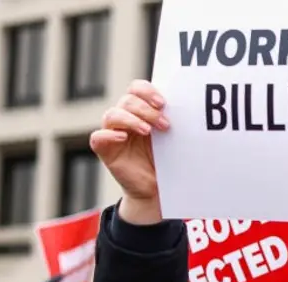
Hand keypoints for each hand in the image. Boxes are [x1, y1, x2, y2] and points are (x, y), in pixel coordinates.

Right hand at [90, 79, 168, 223]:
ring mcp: (113, 133)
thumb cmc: (166, 159)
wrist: (157, 188)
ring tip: (148, 131)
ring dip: (131, 119)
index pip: (136, 88)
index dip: (147, 91)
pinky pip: (98, 137)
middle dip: (146, 109)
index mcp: (140, 110)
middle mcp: (124, 118)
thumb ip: (172, 121)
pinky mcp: (105, 150)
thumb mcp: (172, 138)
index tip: (162, 103)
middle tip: (164, 124)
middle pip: (127, 100)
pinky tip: (123, 137)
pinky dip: (109, 135)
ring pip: (112, 114)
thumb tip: (189, 105)